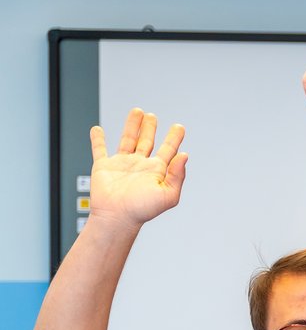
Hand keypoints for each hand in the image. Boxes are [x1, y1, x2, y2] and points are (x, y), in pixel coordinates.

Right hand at [87, 109, 187, 230]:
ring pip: (127, 140)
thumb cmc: (142, 210)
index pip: (168, 150)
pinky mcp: (103, 166)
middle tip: (153, 116)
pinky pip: (99, 149)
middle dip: (150, 128)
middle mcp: (140, 166)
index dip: (174, 138)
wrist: (117, 217)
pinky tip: (97, 130)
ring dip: (132, 126)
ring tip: (137, 112)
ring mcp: (122, 165)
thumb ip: (177, 175)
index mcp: (156, 171)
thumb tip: (184, 155)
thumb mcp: (168, 194)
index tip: (179, 127)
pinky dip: (97, 139)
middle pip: (147, 141)